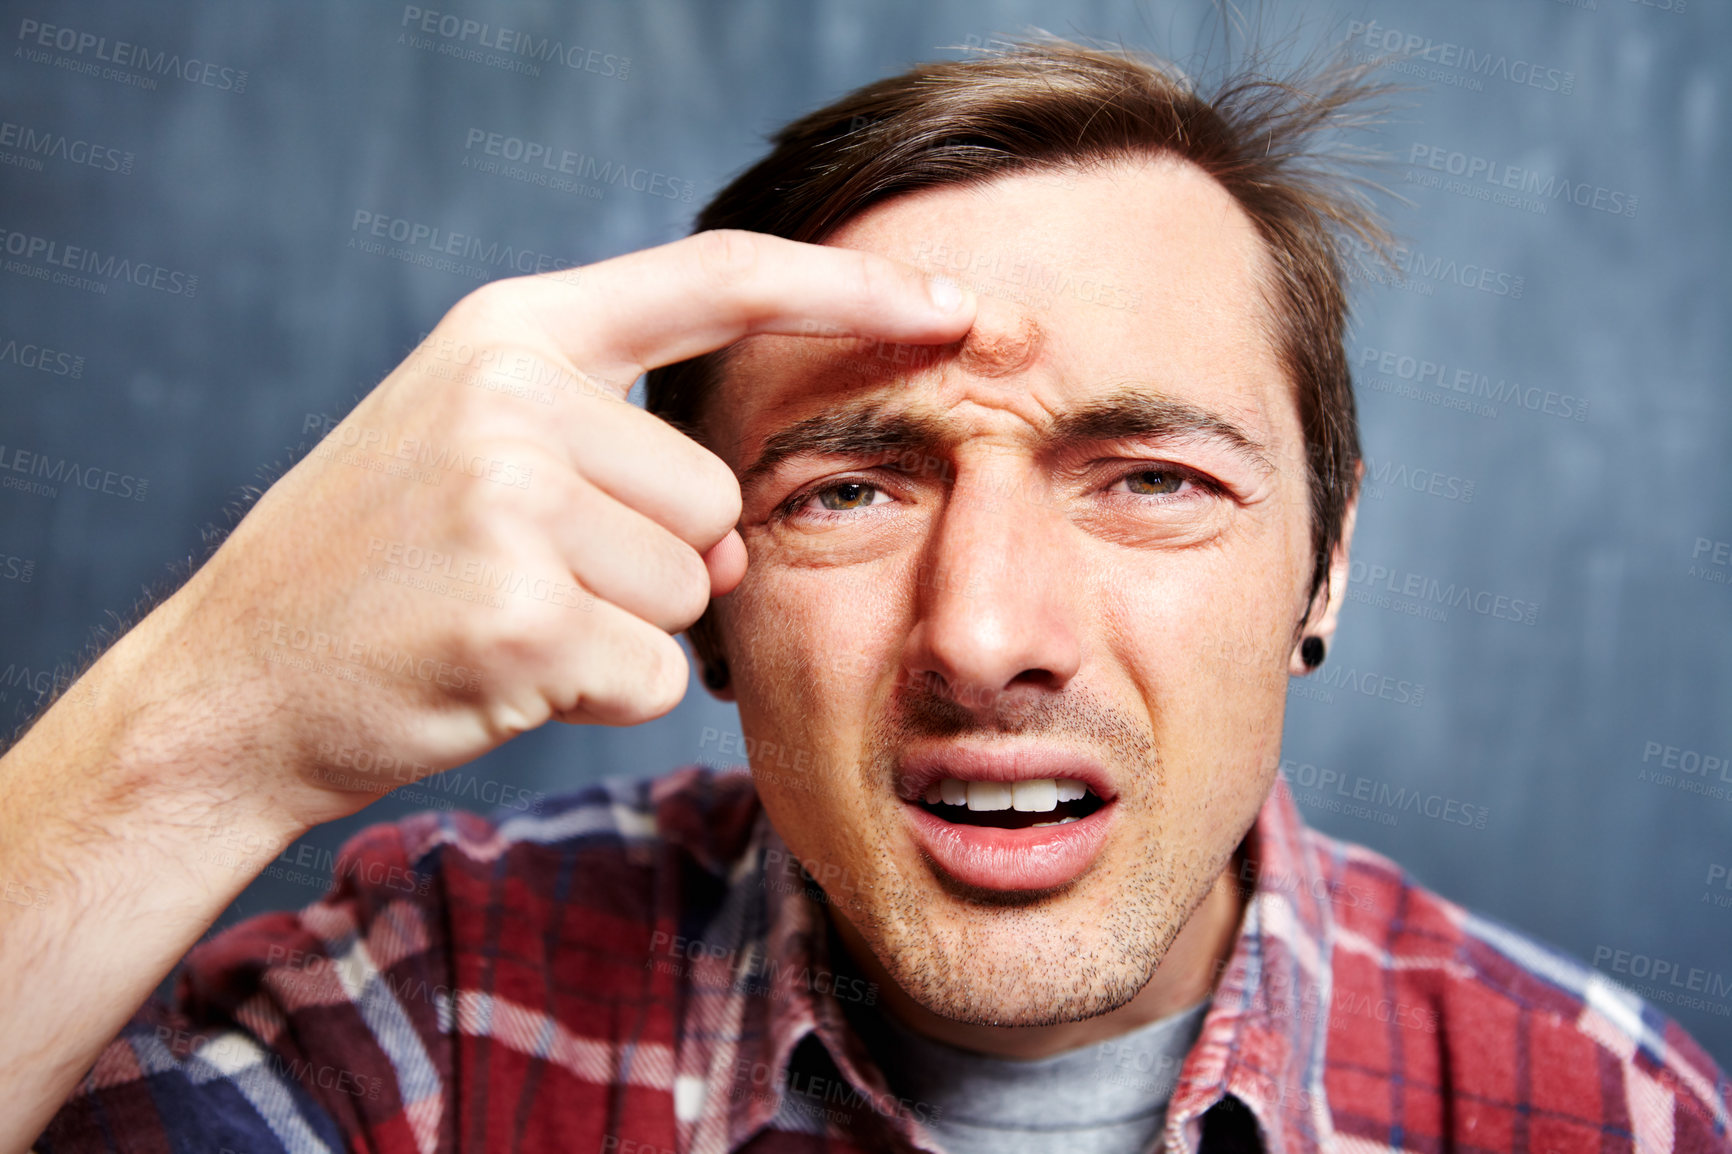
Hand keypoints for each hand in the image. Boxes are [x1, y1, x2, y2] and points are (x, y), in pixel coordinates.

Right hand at [175, 230, 975, 824]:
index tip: (959, 304)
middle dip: (655, 564)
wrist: (233, 683)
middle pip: (717, 497)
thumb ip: (615, 449)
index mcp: (513, 330)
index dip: (850, 291)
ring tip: (502, 621)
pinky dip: (599, 695)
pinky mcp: (518, 611)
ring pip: (696, 589)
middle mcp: (515, 391)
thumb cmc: (375, 571)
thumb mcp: (473, 448)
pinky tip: (499, 675)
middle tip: (527, 579)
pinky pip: (654, 671)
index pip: (718, 279)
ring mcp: (511, 495)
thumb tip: (743, 537)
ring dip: (624, 630)